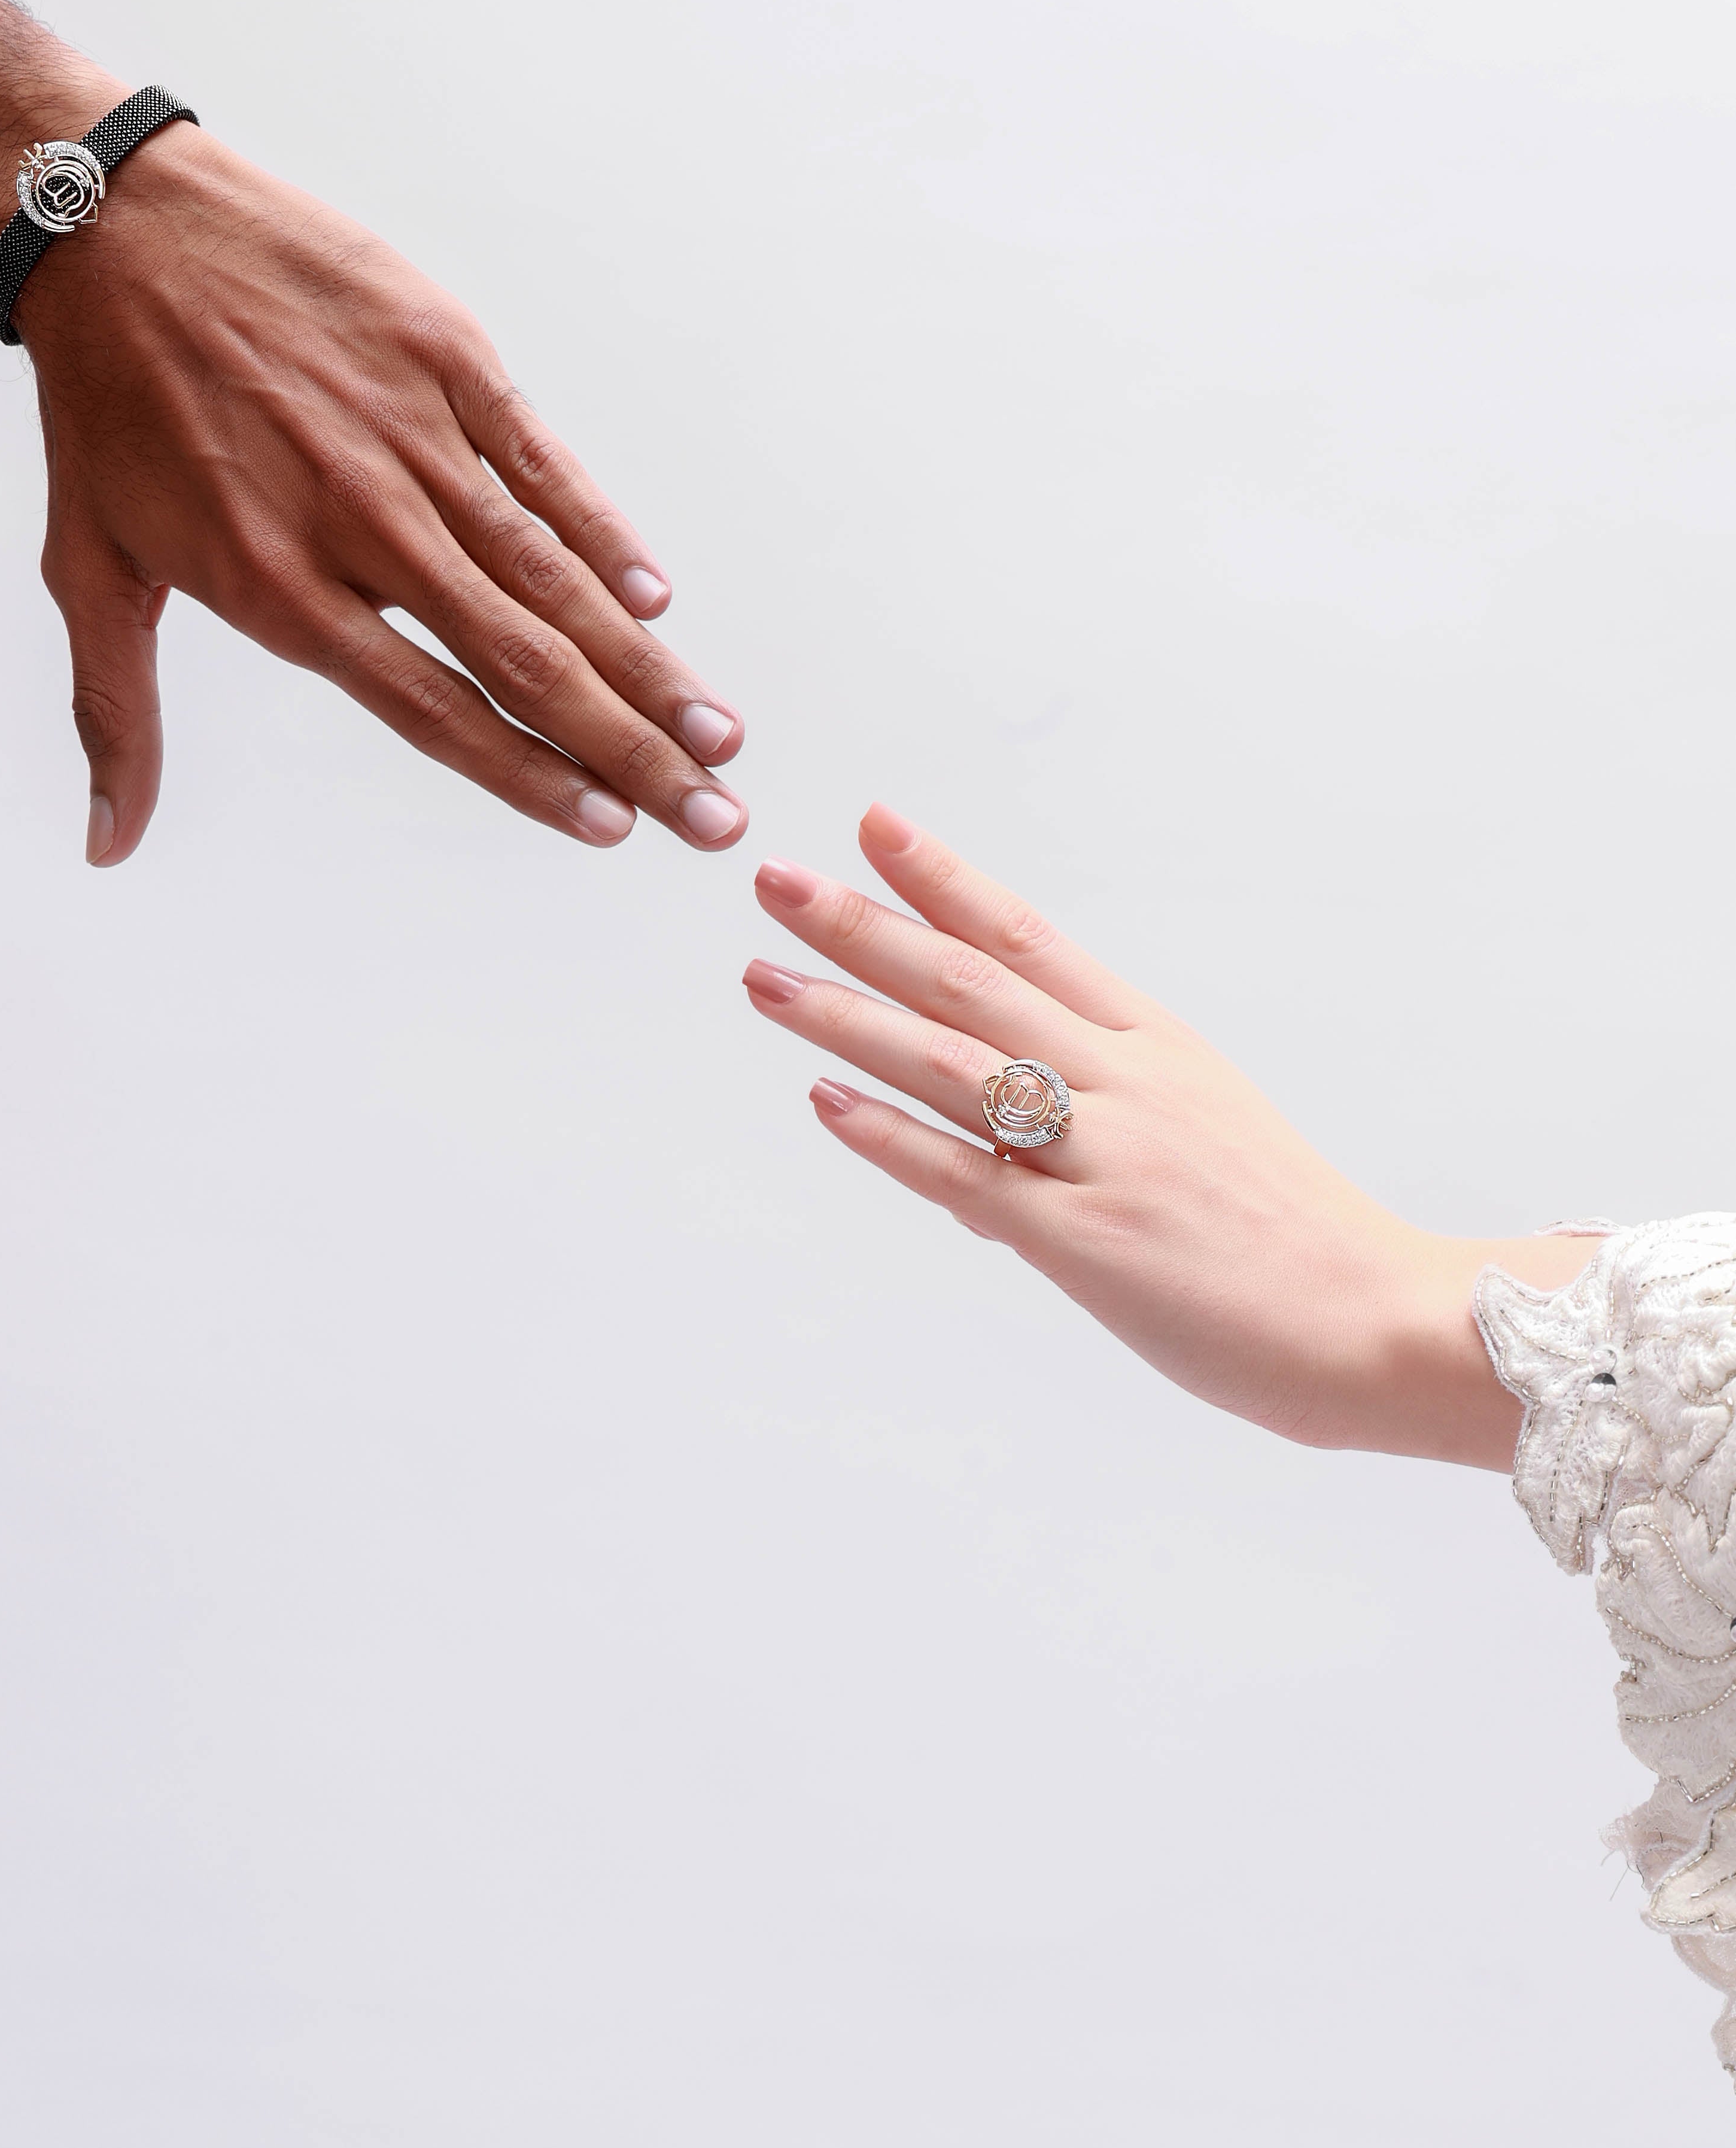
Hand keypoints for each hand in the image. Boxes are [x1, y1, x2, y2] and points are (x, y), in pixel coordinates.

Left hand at [14, 125, 746, 865]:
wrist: (114, 227)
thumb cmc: (101, 411)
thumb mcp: (89, 569)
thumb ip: (118, 717)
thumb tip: (108, 850)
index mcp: (278, 587)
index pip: (433, 709)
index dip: (529, 775)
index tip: (610, 828)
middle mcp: (361, 523)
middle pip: (521, 658)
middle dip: (628, 747)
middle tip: (712, 817)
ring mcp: (414, 437)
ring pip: (550, 574)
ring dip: (644, 664)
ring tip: (718, 733)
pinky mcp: (446, 359)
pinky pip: (543, 466)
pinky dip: (604, 534)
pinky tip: (657, 601)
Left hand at [742, 807, 1598, 1468]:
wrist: (1383, 1323)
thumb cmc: (1298, 1242)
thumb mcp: (1208, 1140)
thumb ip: (1105, 1122)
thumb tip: (992, 1148)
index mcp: (1157, 1046)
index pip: (1031, 937)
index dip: (945, 878)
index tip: (874, 824)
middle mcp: (1124, 1083)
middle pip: (970, 980)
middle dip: (863, 925)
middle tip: (775, 877)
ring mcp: (1103, 1158)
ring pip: (952, 1062)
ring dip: (846, 1014)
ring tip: (763, 976)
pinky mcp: (1087, 1242)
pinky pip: (967, 1176)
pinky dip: (890, 1134)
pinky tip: (824, 1100)